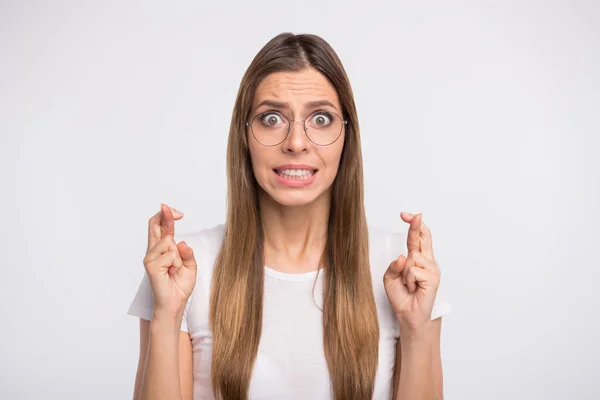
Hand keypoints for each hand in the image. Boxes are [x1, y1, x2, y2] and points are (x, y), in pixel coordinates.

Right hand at [143, 203, 197, 315]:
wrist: (175, 303)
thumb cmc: (180, 286)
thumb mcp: (190, 266)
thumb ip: (187, 253)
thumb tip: (182, 242)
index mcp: (163, 249)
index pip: (162, 228)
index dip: (167, 216)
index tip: (175, 212)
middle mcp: (154, 251)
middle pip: (154, 225)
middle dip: (164, 215)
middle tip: (172, 210)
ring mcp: (150, 257)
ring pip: (168, 242)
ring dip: (178, 255)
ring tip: (175, 269)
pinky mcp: (151, 265)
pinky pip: (170, 255)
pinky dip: (176, 263)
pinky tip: (172, 272)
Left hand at [383, 212, 440, 330]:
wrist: (408, 315)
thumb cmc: (401, 296)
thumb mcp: (390, 278)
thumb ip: (394, 265)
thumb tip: (403, 256)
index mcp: (417, 258)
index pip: (417, 238)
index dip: (413, 225)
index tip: (406, 215)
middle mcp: (427, 261)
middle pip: (423, 238)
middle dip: (416, 226)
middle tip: (411, 215)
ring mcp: (432, 269)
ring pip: (412, 257)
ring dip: (404, 272)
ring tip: (408, 284)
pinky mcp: (433, 278)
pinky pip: (413, 270)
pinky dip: (408, 280)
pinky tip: (413, 288)